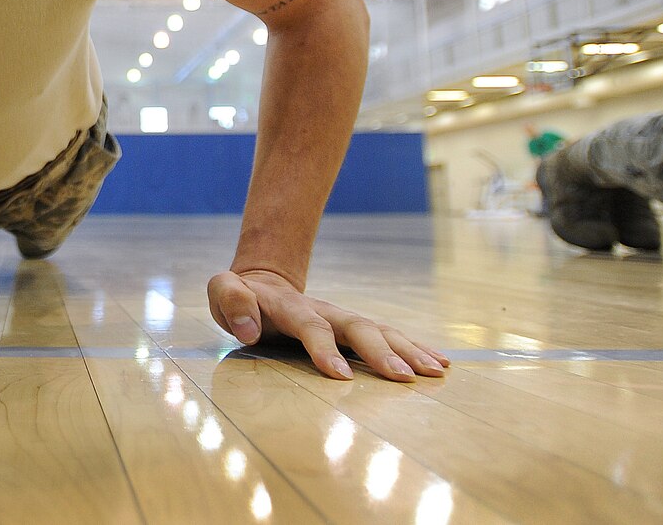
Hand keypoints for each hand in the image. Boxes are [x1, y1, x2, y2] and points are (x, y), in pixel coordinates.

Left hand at [207, 269, 448, 382]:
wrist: (262, 282)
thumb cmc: (239, 296)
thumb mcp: (222, 291)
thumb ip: (231, 301)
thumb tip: (247, 329)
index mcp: (292, 308)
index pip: (311, 327)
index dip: (324, 350)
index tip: (339, 376)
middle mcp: (325, 312)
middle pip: (358, 328)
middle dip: (381, 353)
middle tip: (404, 379)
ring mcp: (342, 320)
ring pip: (382, 331)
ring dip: (408, 351)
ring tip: (435, 371)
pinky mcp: (354, 330)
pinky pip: (389, 338)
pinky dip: (414, 349)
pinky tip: (439, 364)